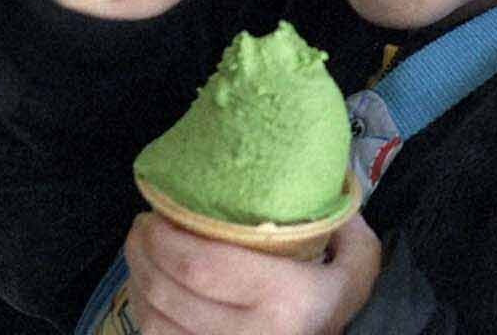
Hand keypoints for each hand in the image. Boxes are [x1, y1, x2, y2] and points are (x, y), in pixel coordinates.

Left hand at [124, 212, 381, 334]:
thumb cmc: (339, 306)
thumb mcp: (359, 261)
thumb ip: (342, 222)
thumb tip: (320, 177)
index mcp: (283, 302)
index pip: (202, 266)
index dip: (165, 239)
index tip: (155, 214)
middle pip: (169, 293)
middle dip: (142, 254)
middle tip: (141, 227)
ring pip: (156, 323)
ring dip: (138, 282)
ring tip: (140, 254)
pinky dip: (146, 314)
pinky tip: (149, 290)